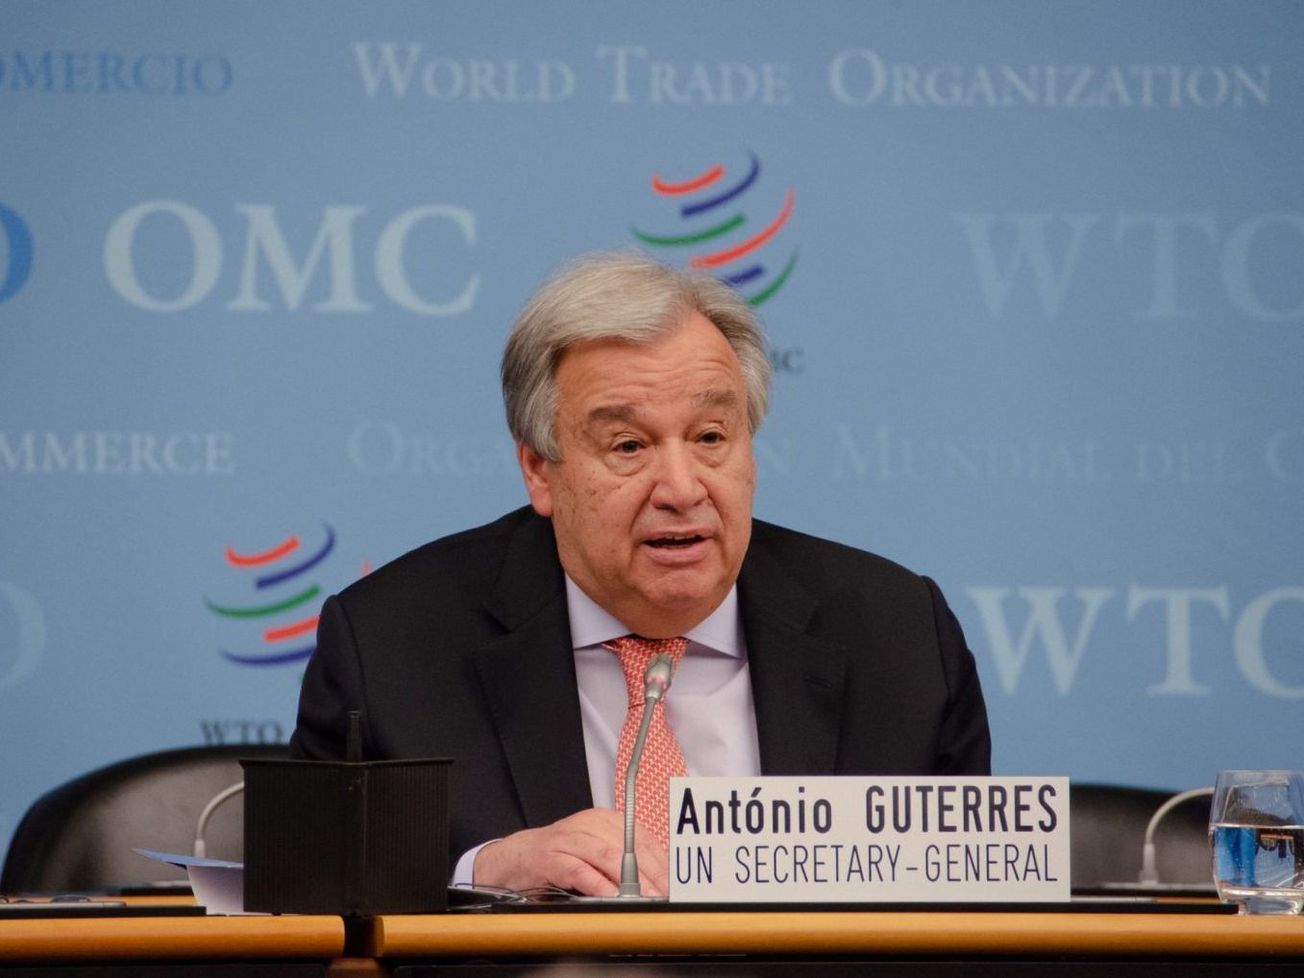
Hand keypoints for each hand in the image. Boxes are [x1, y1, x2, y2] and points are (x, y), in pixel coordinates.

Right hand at [473, 808, 668, 896]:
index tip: (672, 883)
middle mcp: (588, 824)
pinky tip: (609, 894)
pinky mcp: (550, 857)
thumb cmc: (561, 856)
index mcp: (604, 820)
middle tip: (662, 895)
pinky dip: (596, 883)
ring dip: (627, 879)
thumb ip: (622, 858)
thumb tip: (657, 880)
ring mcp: (568, 839)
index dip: (659, 862)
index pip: (641, 837)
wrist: (518, 856)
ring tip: (643, 897)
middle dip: (649, 874)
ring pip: (605, 855)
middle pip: (628, 847)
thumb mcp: (595, 850)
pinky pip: (578, 869)